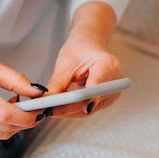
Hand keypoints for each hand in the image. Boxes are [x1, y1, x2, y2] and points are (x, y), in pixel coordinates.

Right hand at [0, 51, 43, 138]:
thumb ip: (15, 79)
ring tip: (17, 106)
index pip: (7, 116)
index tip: (39, 108)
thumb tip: (37, 92)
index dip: (28, 115)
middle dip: (26, 121)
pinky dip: (2, 125)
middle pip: (7, 128)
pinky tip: (0, 111)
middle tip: (34, 107)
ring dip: (15, 124)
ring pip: (2, 134)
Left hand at [46, 2, 123, 117]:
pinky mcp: (105, 101)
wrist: (90, 45)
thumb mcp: (65, 63)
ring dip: (65, 111)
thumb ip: (56, 84)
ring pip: (85, 110)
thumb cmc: (80, 49)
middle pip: (88, 102)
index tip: (66, 105)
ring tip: (46, 110)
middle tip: (44, 110)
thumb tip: (43, 102)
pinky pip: (85, 110)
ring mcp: (111, 94)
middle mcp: (115, 83)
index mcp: (108, 65)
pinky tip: (55, 109)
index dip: (82, 98)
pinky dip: (70, 110)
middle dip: (65, 108)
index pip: (96, 86)